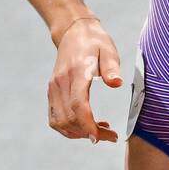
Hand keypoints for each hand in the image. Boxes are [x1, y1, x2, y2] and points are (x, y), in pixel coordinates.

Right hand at [48, 18, 121, 141]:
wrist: (73, 32)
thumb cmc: (95, 42)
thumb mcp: (108, 50)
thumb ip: (111, 67)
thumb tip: (117, 83)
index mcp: (76, 72)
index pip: (77, 104)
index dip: (87, 124)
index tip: (99, 137)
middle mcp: (60, 82)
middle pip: (69, 118)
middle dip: (88, 132)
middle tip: (110, 135)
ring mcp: (53, 88)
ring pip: (59, 122)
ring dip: (78, 133)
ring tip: (99, 131)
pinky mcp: (51, 92)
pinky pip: (55, 118)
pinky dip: (69, 128)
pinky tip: (86, 126)